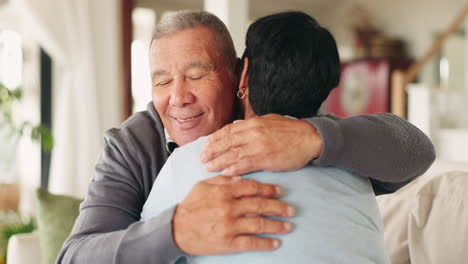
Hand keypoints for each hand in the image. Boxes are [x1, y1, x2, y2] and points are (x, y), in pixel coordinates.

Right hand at [172, 175, 294, 254]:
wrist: (176, 230)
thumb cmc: (190, 206)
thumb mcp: (203, 186)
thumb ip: (223, 181)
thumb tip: (241, 178)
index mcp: (224, 192)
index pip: (252, 188)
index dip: (269, 189)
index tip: (280, 192)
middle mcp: (229, 208)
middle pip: (260, 205)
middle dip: (279, 207)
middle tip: (291, 209)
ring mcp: (230, 226)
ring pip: (260, 224)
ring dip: (277, 225)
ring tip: (288, 226)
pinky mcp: (228, 243)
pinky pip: (251, 243)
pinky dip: (265, 243)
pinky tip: (275, 243)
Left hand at [200, 114, 322, 175]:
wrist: (310, 138)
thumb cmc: (291, 130)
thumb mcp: (269, 120)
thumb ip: (251, 124)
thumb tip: (235, 126)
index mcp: (253, 123)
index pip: (228, 131)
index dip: (215, 138)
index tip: (205, 144)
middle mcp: (253, 133)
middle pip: (226, 143)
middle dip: (211, 151)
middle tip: (201, 158)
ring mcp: (258, 147)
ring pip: (232, 155)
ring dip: (218, 162)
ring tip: (207, 167)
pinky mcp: (265, 159)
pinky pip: (245, 165)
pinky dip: (233, 169)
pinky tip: (224, 173)